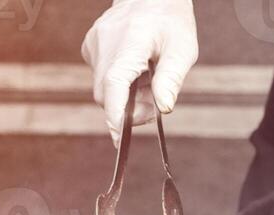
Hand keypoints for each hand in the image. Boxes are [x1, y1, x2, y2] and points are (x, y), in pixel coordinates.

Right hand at [82, 0, 197, 145]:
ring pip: (104, 88)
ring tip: (147, 77)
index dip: (115, 116)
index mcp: (129, 42)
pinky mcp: (90, 47)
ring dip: (125, 94)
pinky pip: (101, 77)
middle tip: (153, 102)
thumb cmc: (170, 16)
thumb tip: (164, 108)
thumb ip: (171, 79)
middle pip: (107, 95)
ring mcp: (94, 45)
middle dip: (129, 108)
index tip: (121, 139)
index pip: (114, 86)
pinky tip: (134, 68)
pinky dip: (119, 82)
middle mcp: (105, 43)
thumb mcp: (183, 47)